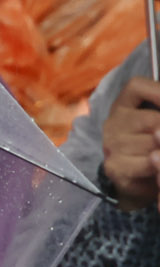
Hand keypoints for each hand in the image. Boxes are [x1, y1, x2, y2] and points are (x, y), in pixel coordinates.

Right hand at [99, 77, 159, 209]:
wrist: (141, 179)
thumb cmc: (154, 143)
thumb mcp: (156, 120)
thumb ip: (158, 102)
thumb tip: (158, 127)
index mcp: (124, 105)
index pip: (136, 87)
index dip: (158, 93)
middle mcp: (112, 123)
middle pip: (154, 121)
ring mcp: (111, 146)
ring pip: (152, 143)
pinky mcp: (114, 168)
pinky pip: (148, 163)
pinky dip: (159, 166)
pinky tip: (157, 168)